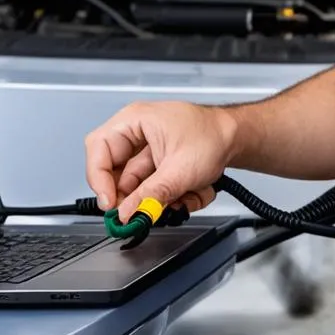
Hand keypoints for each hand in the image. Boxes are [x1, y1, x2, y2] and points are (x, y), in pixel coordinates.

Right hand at [84, 101, 238, 222]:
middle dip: (133, 196)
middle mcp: (136, 133)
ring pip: (134, 186)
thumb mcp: (180, 170)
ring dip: (156, 199)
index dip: (98, 178)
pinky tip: (188, 193)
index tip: (109, 204)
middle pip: (114, 172)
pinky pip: (150, 189)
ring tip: (181, 196)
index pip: (98, 148)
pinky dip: (167, 197)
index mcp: (134, 121)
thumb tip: (128, 213)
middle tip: (143, 212)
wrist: (236, 137)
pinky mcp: (156, 165)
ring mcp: (145, 150)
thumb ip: (151, 195)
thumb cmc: (213, 136)